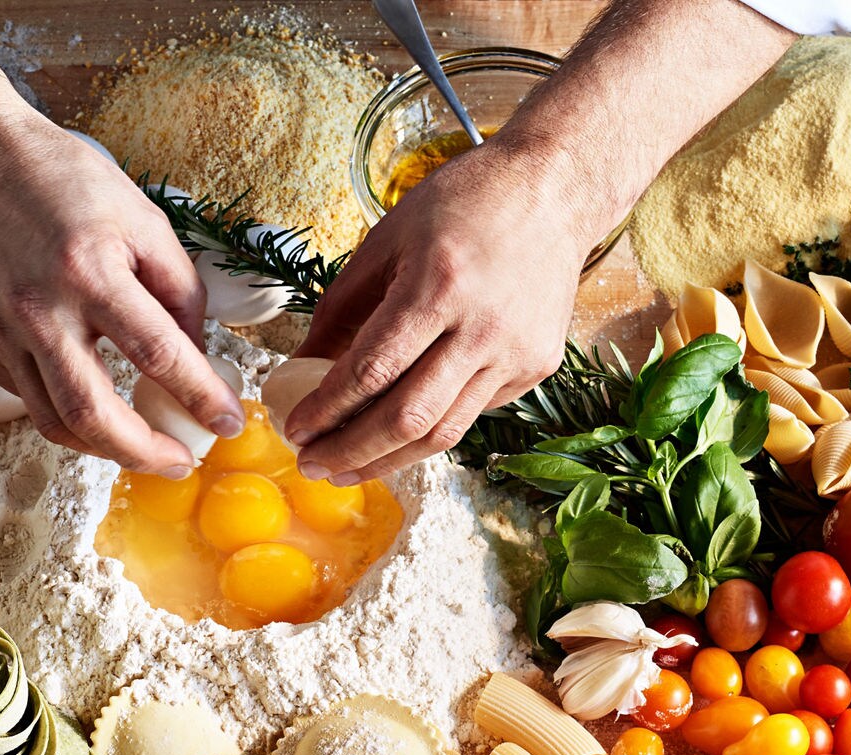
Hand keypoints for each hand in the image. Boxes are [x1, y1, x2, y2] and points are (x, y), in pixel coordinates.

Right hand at [0, 110, 242, 471]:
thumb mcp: (144, 221)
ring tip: (142, 449)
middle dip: (145, 454)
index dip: (201, 397)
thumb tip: (198, 360)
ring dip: (106, 449)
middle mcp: (39, 308)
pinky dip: (69, 416)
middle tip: (180, 464)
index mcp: (91, 270)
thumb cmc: (67, 184)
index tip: (228, 423)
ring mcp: (0, 330)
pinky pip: (29, 400)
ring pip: (55, 423)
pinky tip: (97, 407)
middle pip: (94, 414)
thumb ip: (180, 293)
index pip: (158, 354)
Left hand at [288, 136, 593, 484]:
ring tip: (347, 470)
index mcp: (438, 286)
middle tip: (312, 464)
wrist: (554, 189)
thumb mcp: (387, 239)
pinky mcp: (535, 368)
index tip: (295, 430)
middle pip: (406, 418)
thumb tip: (300, 365)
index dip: (327, 410)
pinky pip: (471, 414)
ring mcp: (514, 354)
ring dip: (387, 460)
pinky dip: (428, 430)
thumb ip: (341, 307)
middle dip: (350, 451)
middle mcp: (481, 328)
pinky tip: (398, 432)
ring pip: (442, 433)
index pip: (370, 371)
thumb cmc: (464, 203)